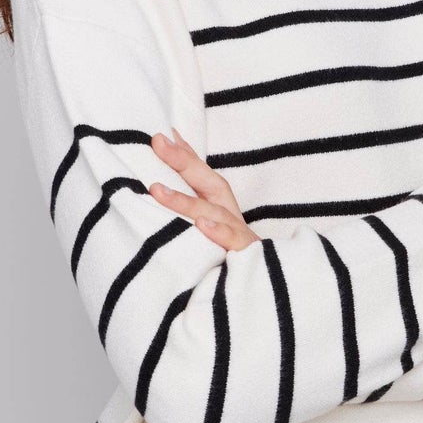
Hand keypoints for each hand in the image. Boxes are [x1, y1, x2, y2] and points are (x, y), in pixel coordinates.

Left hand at [148, 126, 259, 250]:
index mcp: (220, 206)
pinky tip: (202, 225)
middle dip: (184, 162)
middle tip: (159, 142)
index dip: (182, 153)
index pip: (200, 174)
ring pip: (215, 213)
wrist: (265, 289)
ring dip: (186, 202)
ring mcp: (240, 234)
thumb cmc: (226, 253)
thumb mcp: (206, 225)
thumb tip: (164, 164)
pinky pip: (234, 242)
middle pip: (210, 184)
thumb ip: (189, 199)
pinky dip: (220, 233)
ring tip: (157, 190)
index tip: (160, 134)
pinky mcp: (247, 255)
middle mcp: (230, 215)